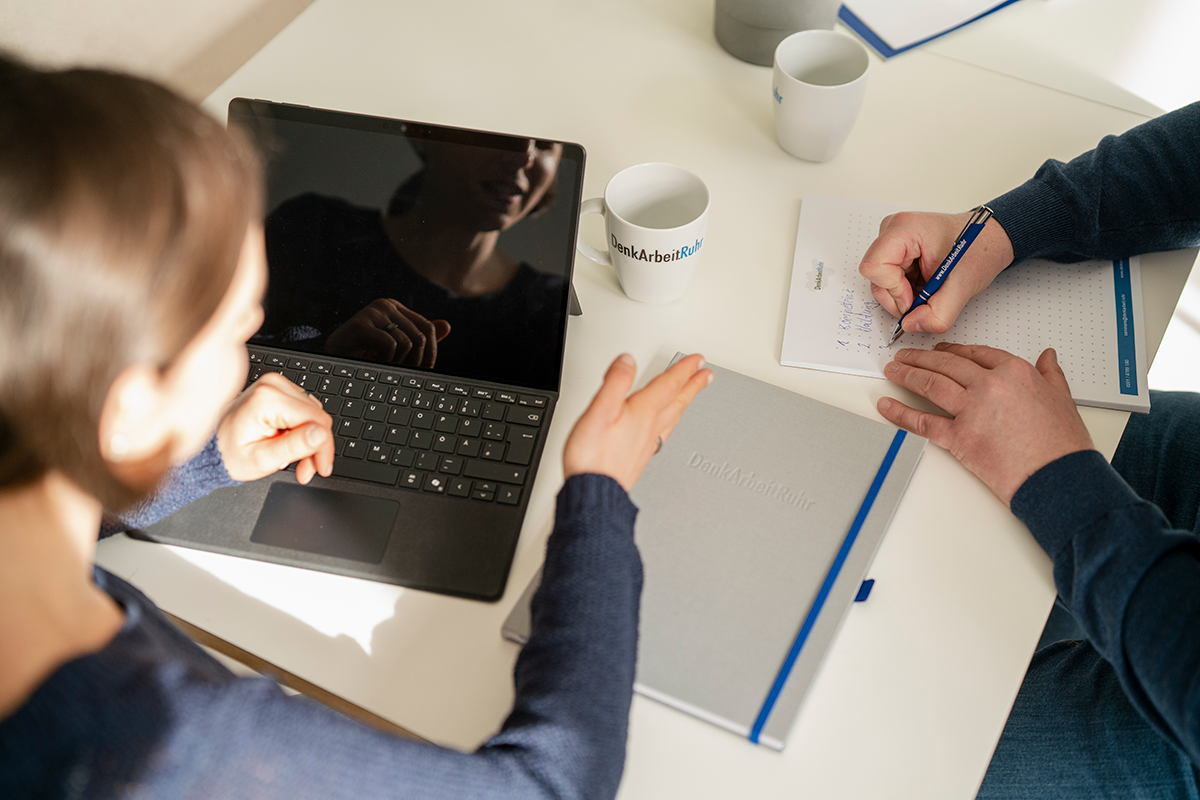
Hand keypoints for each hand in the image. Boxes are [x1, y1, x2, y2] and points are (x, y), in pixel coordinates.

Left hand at [217, 372, 334, 483]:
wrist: (214, 446)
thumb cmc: (230, 453)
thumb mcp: (262, 459)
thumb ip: (294, 447)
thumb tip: (321, 435)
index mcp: (267, 400)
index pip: (316, 420)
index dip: (324, 447)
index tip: (322, 468)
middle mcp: (273, 386)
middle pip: (317, 416)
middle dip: (317, 447)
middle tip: (307, 469)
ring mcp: (276, 385)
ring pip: (314, 414)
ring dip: (311, 440)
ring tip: (296, 460)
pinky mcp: (279, 390)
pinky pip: (305, 410)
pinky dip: (304, 430)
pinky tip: (292, 444)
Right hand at [325, 298, 450, 367]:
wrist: (332, 365)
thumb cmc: (364, 357)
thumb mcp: (396, 348)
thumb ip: (419, 336)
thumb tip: (447, 325)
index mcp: (396, 309)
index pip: (428, 328)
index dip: (430, 353)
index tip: (422, 371)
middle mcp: (385, 306)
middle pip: (420, 336)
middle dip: (416, 361)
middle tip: (401, 373)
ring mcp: (372, 313)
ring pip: (407, 342)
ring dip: (398, 363)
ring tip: (384, 366)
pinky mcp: (359, 325)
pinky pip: (390, 345)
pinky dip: (386, 361)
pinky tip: (373, 363)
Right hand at [564, 353, 712, 491]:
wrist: (595, 491)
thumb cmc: (593, 455)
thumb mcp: (599, 409)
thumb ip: (616, 382)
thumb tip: (628, 360)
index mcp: (642, 412)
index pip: (668, 385)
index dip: (684, 369)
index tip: (698, 360)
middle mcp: (650, 427)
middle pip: (677, 401)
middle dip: (692, 385)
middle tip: (706, 375)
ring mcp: (648, 443)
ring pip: (674, 417)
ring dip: (685, 402)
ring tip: (693, 394)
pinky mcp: (641, 456)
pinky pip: (665, 433)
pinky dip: (672, 422)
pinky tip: (668, 426)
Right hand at [859, 211, 1013, 333]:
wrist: (989, 241)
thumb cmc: (979, 249)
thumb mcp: (963, 285)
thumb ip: (938, 313)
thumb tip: (910, 325)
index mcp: (905, 229)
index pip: (874, 267)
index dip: (893, 290)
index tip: (914, 298)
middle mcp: (892, 231)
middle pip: (875, 277)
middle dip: (899, 297)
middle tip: (925, 298)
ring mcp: (891, 241)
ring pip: (880, 282)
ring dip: (903, 296)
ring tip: (928, 291)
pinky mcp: (894, 252)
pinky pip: (888, 281)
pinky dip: (905, 292)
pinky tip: (924, 285)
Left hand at [876, 343, 1093, 504]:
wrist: (1058, 477)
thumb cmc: (1061, 443)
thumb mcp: (1062, 398)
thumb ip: (1050, 374)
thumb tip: (1047, 357)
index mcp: (1014, 372)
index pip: (974, 353)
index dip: (952, 351)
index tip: (940, 351)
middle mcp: (989, 385)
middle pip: (946, 364)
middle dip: (921, 358)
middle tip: (905, 356)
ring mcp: (971, 410)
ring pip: (930, 384)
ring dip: (906, 375)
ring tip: (893, 371)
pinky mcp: (959, 437)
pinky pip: (922, 422)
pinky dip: (900, 413)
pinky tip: (887, 405)